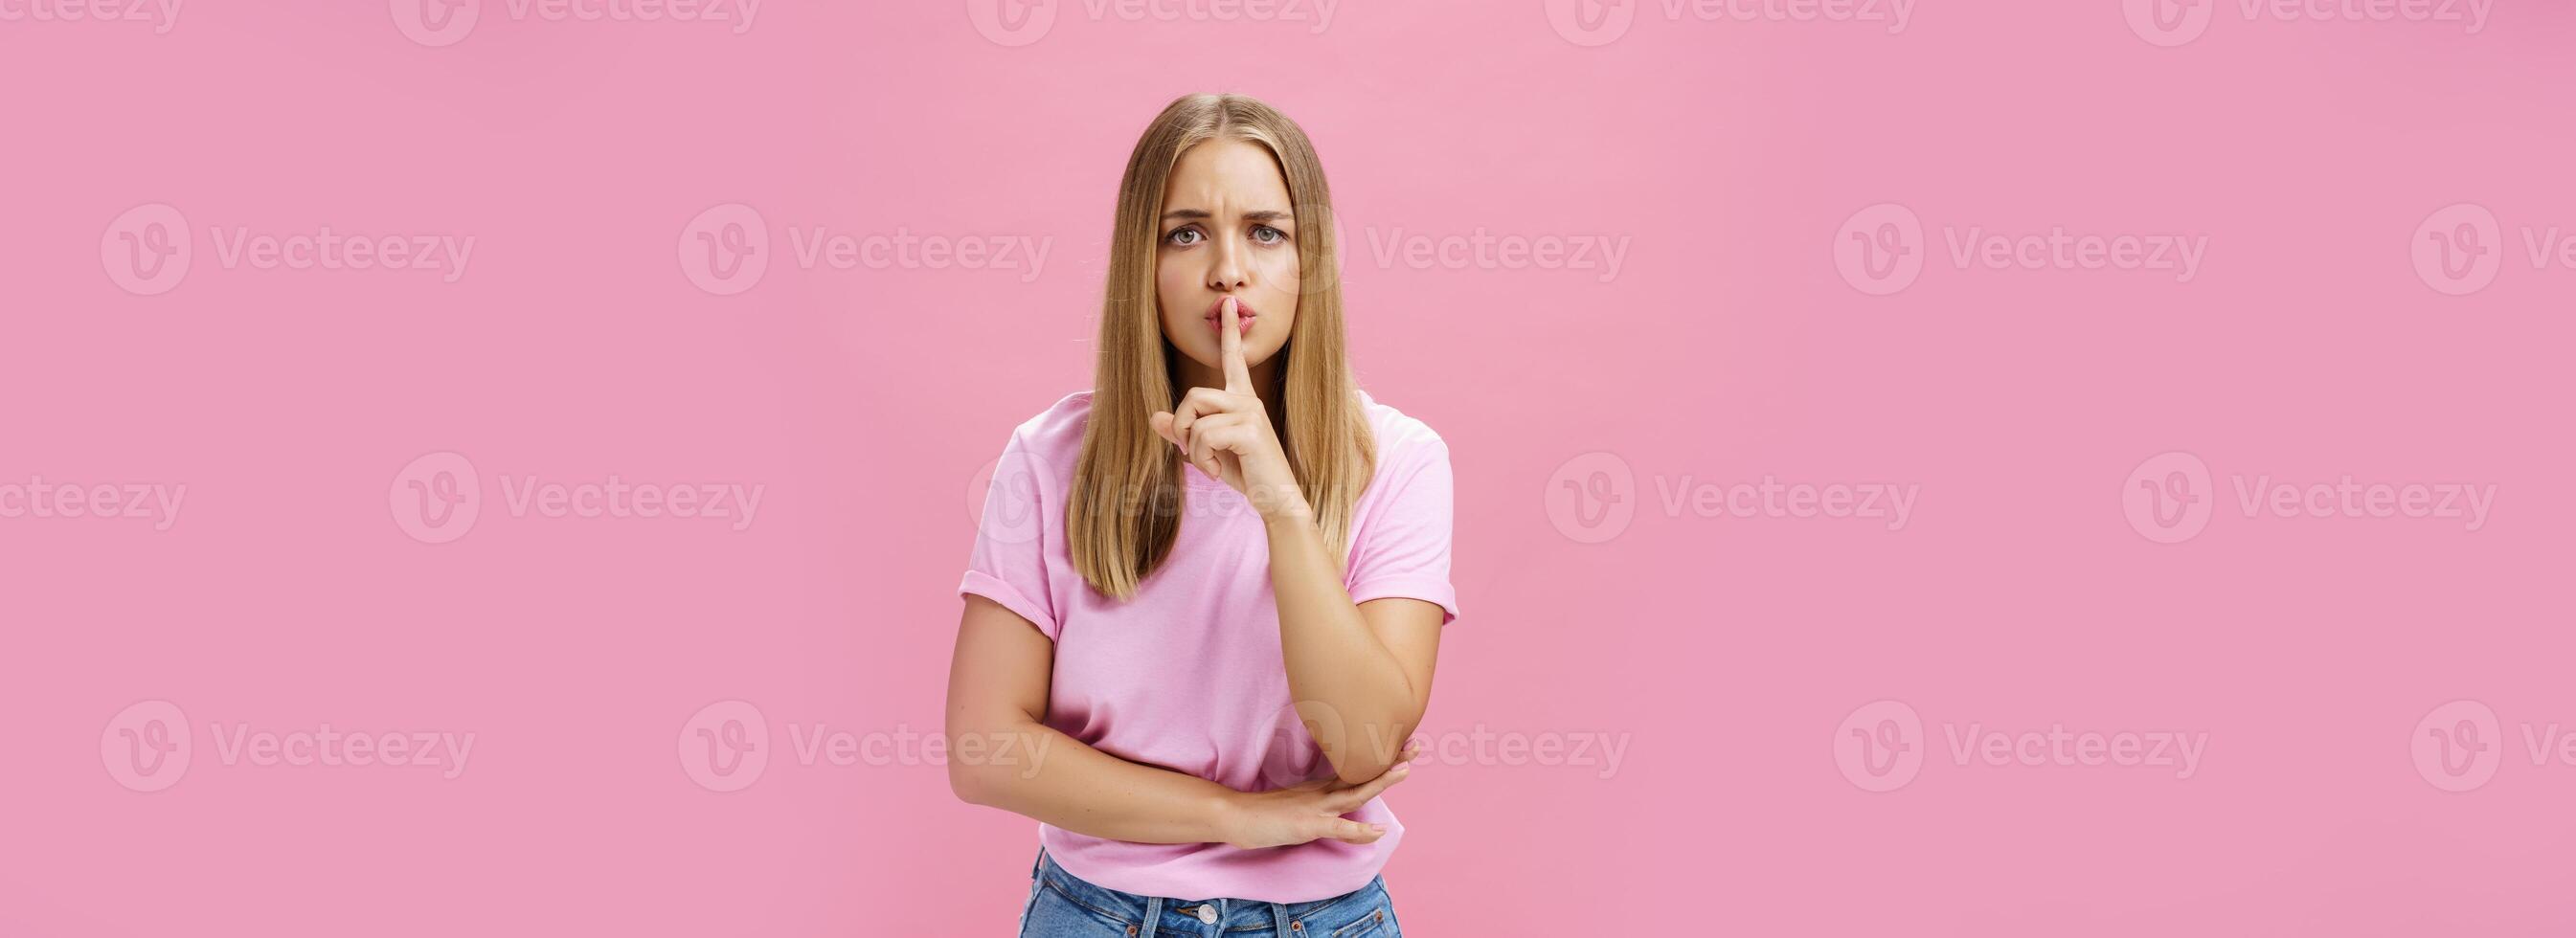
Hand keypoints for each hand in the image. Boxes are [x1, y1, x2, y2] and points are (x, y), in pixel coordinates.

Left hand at [1150, 296, 1307, 519]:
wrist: (1275, 498)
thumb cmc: (1245, 472)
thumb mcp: (1207, 451)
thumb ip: (1183, 432)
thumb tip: (1153, 417)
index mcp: (1241, 399)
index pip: (1233, 359)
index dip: (1230, 332)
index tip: (1228, 305)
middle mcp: (1248, 400)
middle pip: (1193, 395)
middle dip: (1181, 427)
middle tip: (1189, 452)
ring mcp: (1251, 413)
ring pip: (1196, 419)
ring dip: (1192, 450)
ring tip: (1210, 465)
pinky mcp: (1250, 430)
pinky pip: (1204, 436)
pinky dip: (1202, 459)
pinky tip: (1217, 471)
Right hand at [1217, 741, 1421, 849]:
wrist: (1235, 816)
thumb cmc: (1263, 813)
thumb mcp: (1295, 803)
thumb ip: (1316, 801)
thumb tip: (1334, 803)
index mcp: (1320, 788)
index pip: (1357, 772)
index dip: (1381, 760)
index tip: (1403, 746)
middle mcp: (1322, 793)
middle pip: (1362, 775)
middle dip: (1391, 762)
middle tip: (1416, 745)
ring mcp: (1315, 807)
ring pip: (1355, 793)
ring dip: (1381, 782)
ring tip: (1405, 770)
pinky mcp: (1308, 826)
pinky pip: (1338, 828)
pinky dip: (1360, 831)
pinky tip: (1378, 831)